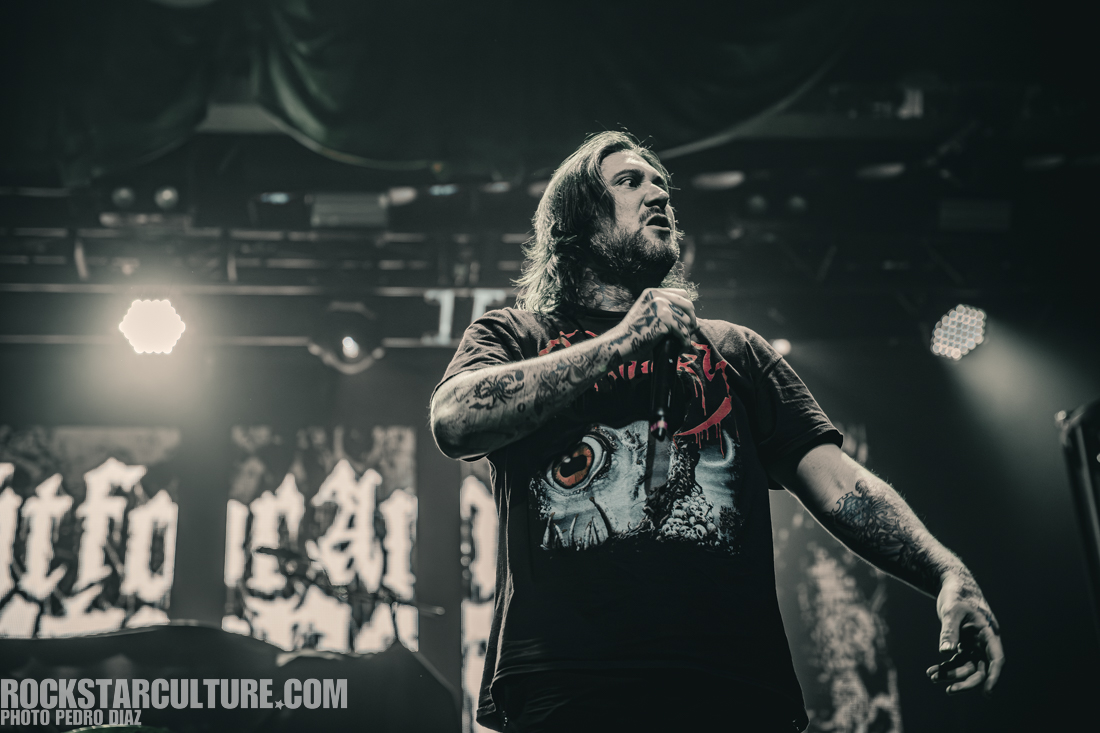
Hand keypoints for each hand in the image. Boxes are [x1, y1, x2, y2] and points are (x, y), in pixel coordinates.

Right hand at [611, 288, 696, 362]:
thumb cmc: (634, 334)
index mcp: (652, 292)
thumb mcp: (648, 314)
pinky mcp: (664, 318)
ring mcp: (660, 305)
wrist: (620, 343)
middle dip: (692, 320)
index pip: (682, 294)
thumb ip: (664, 310)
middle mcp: (657, 296)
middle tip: (690, 332)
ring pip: (687, 320)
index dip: (688, 308)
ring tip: (681, 343)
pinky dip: (684, 341)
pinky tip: (681, 347)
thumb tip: (691, 319)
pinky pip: (683, 331)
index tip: (687, 320)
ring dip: (687, 334)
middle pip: (688, 305)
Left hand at [926, 573, 1003, 694]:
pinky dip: (946, 666)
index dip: (993, 676)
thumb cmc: (955, 594)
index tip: (987, 692)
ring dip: (952, 674)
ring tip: (932, 676)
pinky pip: (958, 660)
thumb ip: (949, 631)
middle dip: (966, 680)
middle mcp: (984, 641)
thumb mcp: (951, 611)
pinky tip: (932, 672)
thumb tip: (945, 652)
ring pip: (967, 666)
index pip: (996, 658)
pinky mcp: (964, 643)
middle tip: (949, 690)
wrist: (953, 584)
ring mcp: (974, 643)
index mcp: (988, 632)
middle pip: (981, 668)